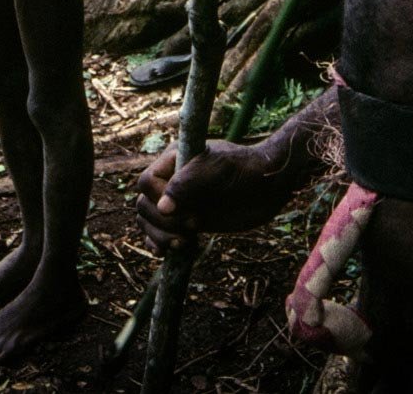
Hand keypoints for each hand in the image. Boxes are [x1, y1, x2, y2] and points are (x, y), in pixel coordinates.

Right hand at [133, 140, 297, 252]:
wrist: (268, 186)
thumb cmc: (247, 169)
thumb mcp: (220, 168)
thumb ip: (190, 183)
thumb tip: (163, 206)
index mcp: (174, 159)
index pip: (147, 182)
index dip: (161, 199)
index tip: (189, 211)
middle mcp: (171, 180)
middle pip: (144, 205)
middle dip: (163, 222)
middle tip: (193, 228)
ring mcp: (179, 202)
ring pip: (147, 221)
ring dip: (160, 236)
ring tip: (184, 243)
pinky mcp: (185, 221)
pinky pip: (158, 234)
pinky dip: (158, 244)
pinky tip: (169, 252)